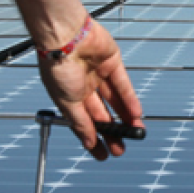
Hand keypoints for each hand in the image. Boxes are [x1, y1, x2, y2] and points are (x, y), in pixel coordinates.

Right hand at [38, 19, 142, 160]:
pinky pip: (123, 84)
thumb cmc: (58, 66)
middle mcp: (83, 85)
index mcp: (68, 96)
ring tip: (135, 134)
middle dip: (112, 132)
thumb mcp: (67, 102)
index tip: (102, 155)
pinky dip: (130, 99)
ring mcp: (98, 73)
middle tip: (120, 149)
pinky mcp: (112, 62)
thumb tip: (89, 142)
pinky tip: (136, 114)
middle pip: (101, 114)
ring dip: (125, 118)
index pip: (83, 122)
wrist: (65, 37)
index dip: (93, 139)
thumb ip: (80, 123)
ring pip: (114, 100)